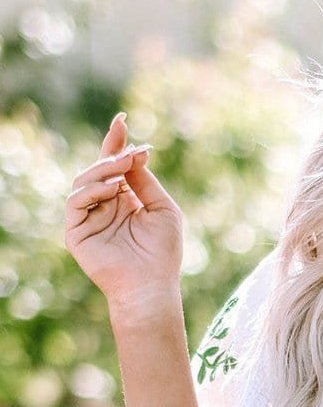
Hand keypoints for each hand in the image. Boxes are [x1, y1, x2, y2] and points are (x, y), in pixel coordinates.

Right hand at [64, 111, 183, 316]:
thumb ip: (146, 181)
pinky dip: (93, 190)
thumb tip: (135, 151)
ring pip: (84, 181)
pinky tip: (114, 189)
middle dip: (112, 155)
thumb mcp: (163, 208)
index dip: (116, 142)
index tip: (122, 120)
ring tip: (123, 167)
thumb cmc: (162, 252)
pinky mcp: (76, 232)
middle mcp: (103, 205)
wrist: (152, 286)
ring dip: (104, 170)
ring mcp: (88, 218)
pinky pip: (76, 202)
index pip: (114, 165)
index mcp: (124, 199)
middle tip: (130, 151)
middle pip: (98, 169)